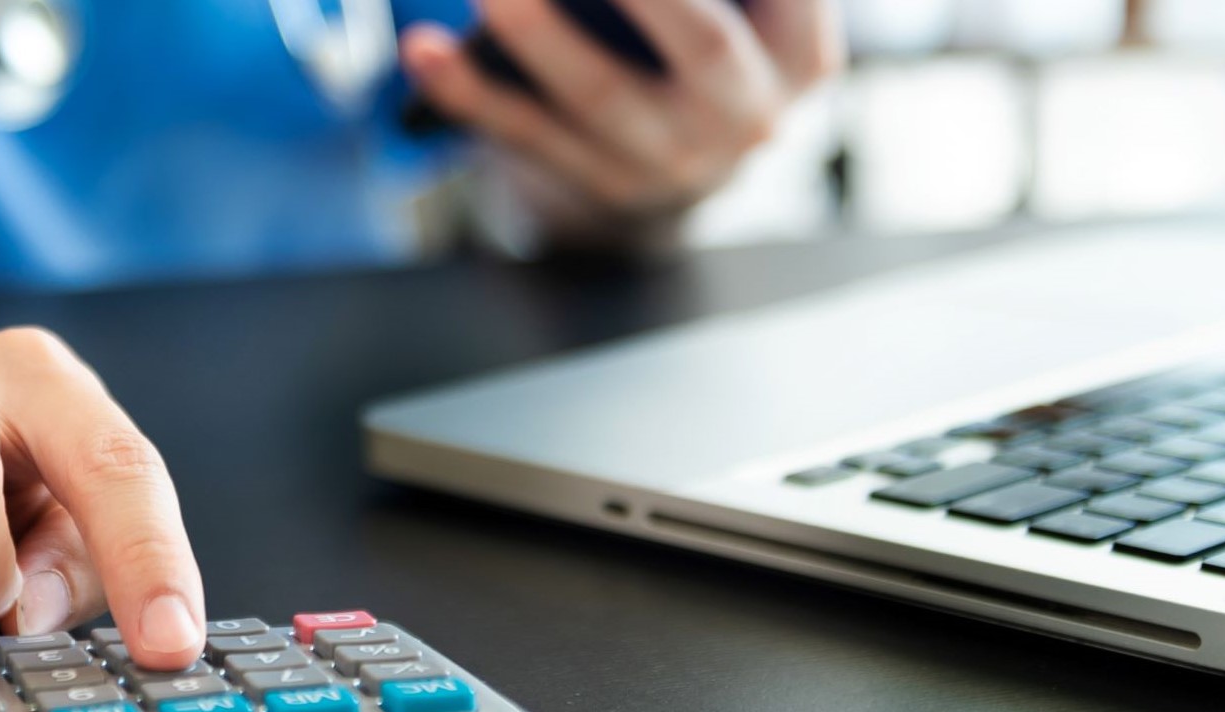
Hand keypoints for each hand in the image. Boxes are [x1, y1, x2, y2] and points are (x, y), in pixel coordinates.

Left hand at [400, 0, 843, 233]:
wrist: (694, 155)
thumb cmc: (710, 41)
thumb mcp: (748, 14)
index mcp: (801, 51)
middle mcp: (748, 112)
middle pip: (699, 41)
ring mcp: (673, 159)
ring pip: (599, 94)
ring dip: (535, 33)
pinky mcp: (603, 181)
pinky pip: (527, 134)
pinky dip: (468, 91)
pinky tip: (423, 49)